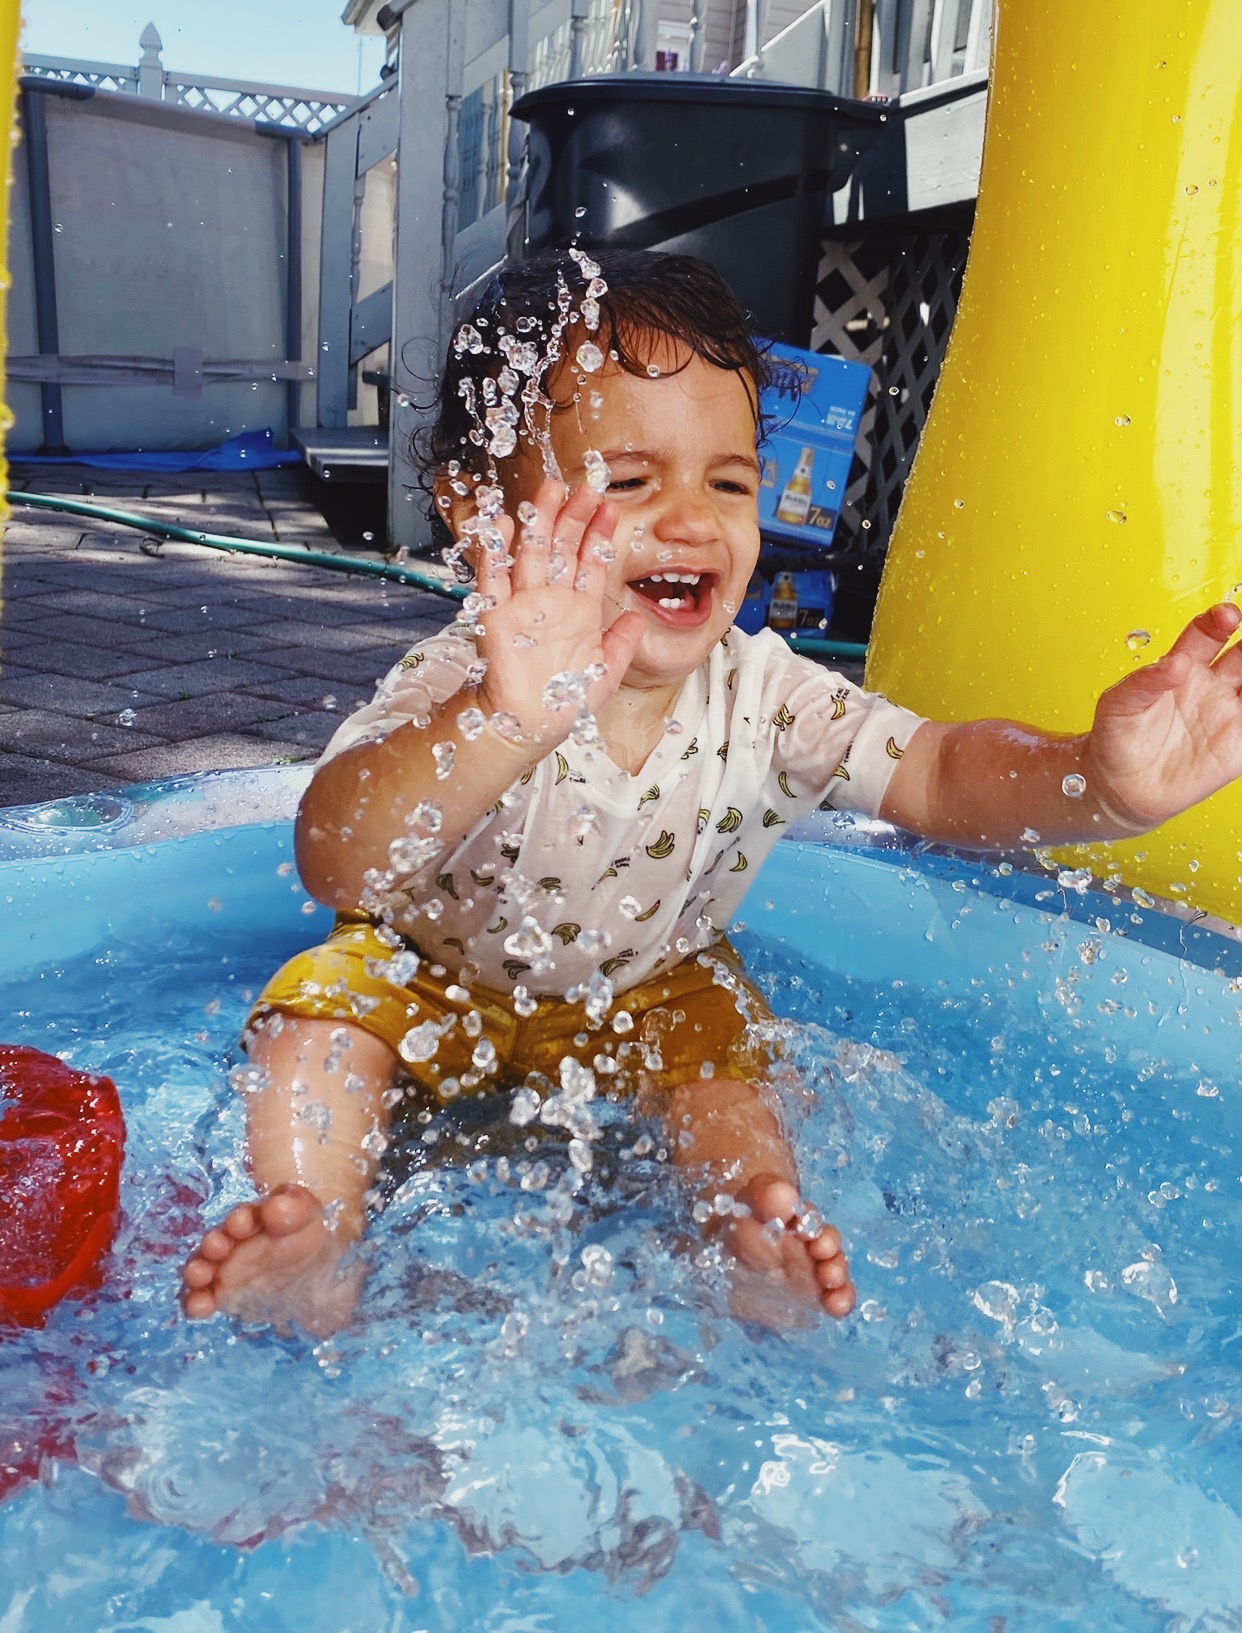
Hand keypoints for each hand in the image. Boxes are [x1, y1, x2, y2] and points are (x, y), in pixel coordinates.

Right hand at [470, 480, 643, 746]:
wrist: (529, 726)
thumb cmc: (564, 702)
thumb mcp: (605, 672)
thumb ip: (623, 644)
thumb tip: (640, 617)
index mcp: (579, 611)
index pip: (590, 563)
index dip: (599, 535)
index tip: (610, 507)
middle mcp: (551, 602)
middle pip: (561, 549)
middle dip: (573, 517)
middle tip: (584, 488)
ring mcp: (523, 605)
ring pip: (531, 554)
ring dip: (539, 522)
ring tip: (549, 491)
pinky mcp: (495, 616)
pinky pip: (494, 578)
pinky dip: (497, 551)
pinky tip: (504, 524)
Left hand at [1083, 603, 1241, 827]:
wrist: (1119, 785)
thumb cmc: (1116, 737)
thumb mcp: (1119, 704)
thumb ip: (1145, 681)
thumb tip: (1177, 663)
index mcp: (1182, 667)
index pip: (1207, 634)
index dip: (1218, 621)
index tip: (1227, 616)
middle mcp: (1210, 685)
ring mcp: (1226, 713)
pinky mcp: (1236, 744)